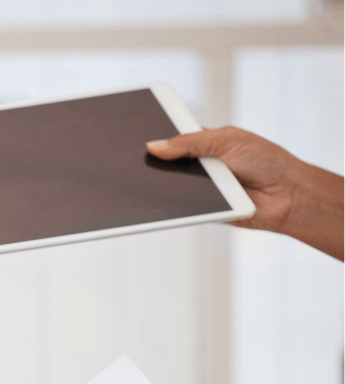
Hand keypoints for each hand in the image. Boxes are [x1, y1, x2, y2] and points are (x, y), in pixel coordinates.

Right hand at [146, 127, 343, 259]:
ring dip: (162, 185)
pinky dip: (173, 205)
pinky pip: (178, 208)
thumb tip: (154, 146)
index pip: (171, 137)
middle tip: (137, 161)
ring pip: (167, 187)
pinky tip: (171, 200)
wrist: (288, 197)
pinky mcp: (199, 209)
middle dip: (153, 162)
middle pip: (164, 164)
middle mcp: (198, 165)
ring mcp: (198, 188)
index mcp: (203, 142)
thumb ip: (190, 142)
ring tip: (151, 180)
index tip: (135, 136)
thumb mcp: (227, 140)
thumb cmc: (268, 162)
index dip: (154, 136)